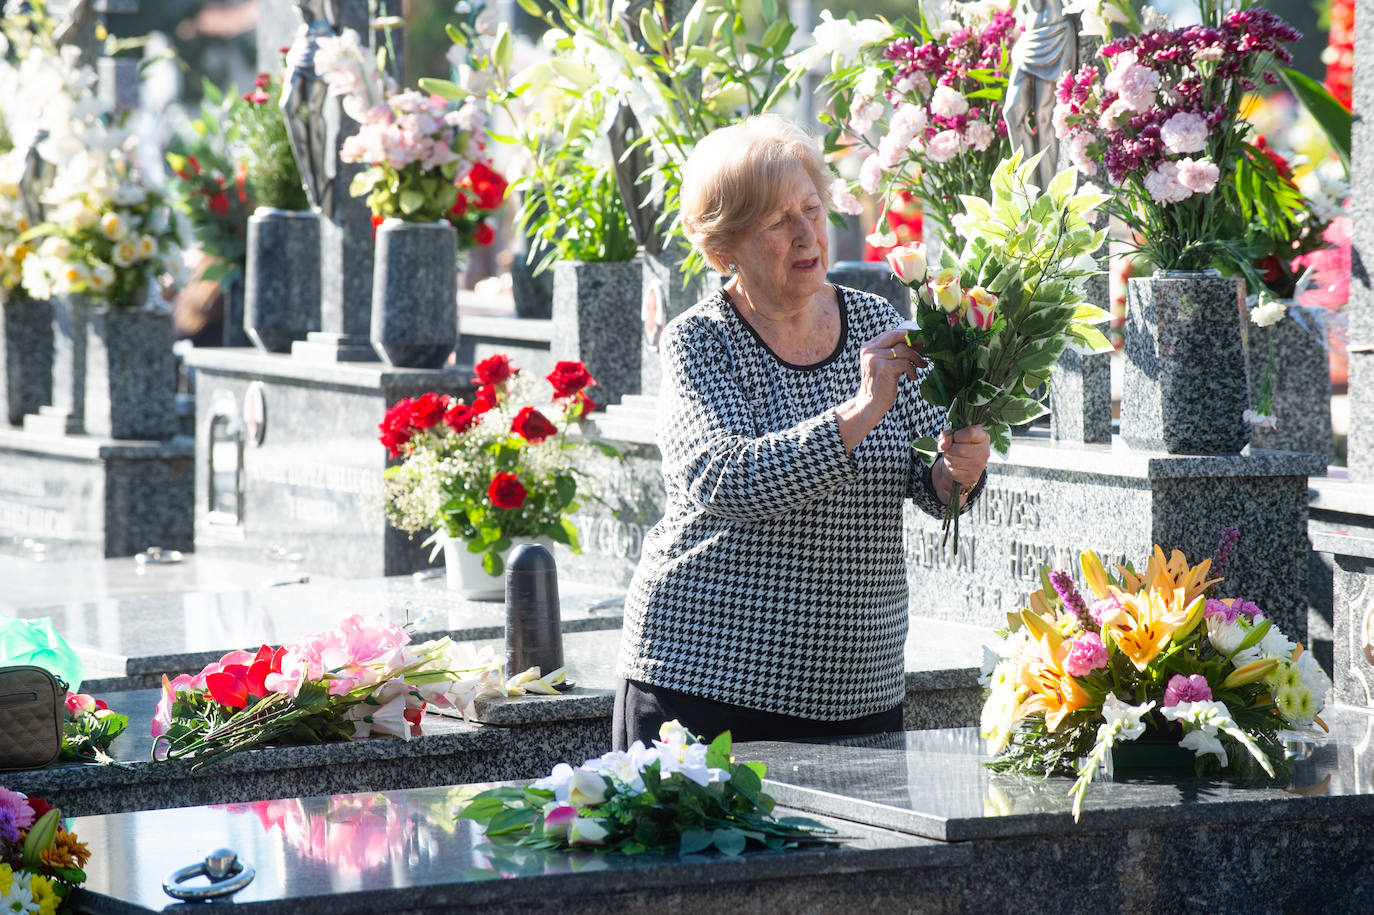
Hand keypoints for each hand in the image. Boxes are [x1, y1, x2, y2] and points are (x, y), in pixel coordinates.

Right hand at [835, 329, 925, 451]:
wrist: (870, 404)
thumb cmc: (881, 384)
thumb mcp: (885, 364)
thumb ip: (896, 351)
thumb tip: (918, 340)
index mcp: (868, 347)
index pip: (890, 333)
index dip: (907, 335)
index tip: (919, 341)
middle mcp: (869, 350)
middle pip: (896, 335)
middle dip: (913, 340)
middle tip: (923, 347)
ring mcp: (875, 358)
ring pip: (903, 349)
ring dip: (916, 357)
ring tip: (921, 365)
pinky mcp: (884, 368)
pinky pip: (905, 363)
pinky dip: (913, 370)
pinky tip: (913, 377)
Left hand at [933, 425, 990, 503]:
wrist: (959, 466)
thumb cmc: (957, 447)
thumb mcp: (952, 437)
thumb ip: (947, 435)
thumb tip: (943, 445)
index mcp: (982, 436)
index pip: (970, 433)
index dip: (957, 435)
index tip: (955, 437)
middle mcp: (984, 451)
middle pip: (960, 449)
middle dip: (950, 449)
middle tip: (952, 449)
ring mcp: (980, 465)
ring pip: (954, 461)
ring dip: (948, 459)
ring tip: (952, 457)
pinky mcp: (973, 477)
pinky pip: (953, 472)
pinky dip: (949, 469)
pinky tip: (954, 467)